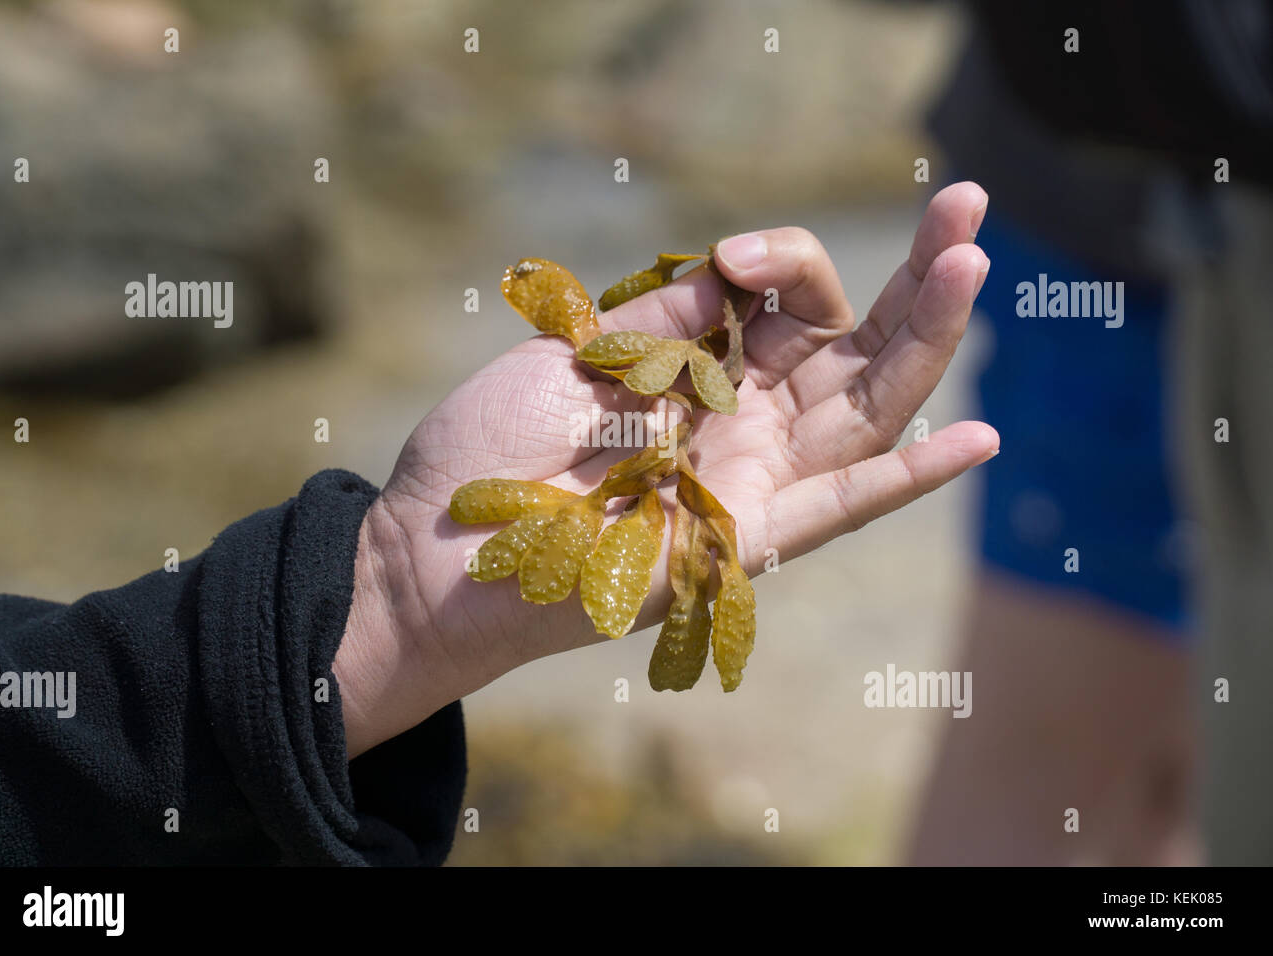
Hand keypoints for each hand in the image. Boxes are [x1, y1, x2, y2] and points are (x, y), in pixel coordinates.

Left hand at [335, 182, 996, 756]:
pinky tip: (981, 438)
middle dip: (912, 276)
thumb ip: (666, 321)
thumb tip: (736, 274)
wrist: (442, 550)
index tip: (736, 256)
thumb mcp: (576, 356)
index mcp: (695, 369)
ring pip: (865, 410)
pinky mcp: (747, 541)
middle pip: (851, 346)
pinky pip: (842, 509)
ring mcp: (750, 479)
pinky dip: (910, 479)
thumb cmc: (492, 449)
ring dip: (925, 341)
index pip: (780, 301)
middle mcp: (736, 421)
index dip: (780, 263)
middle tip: (969, 203)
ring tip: (975, 262)